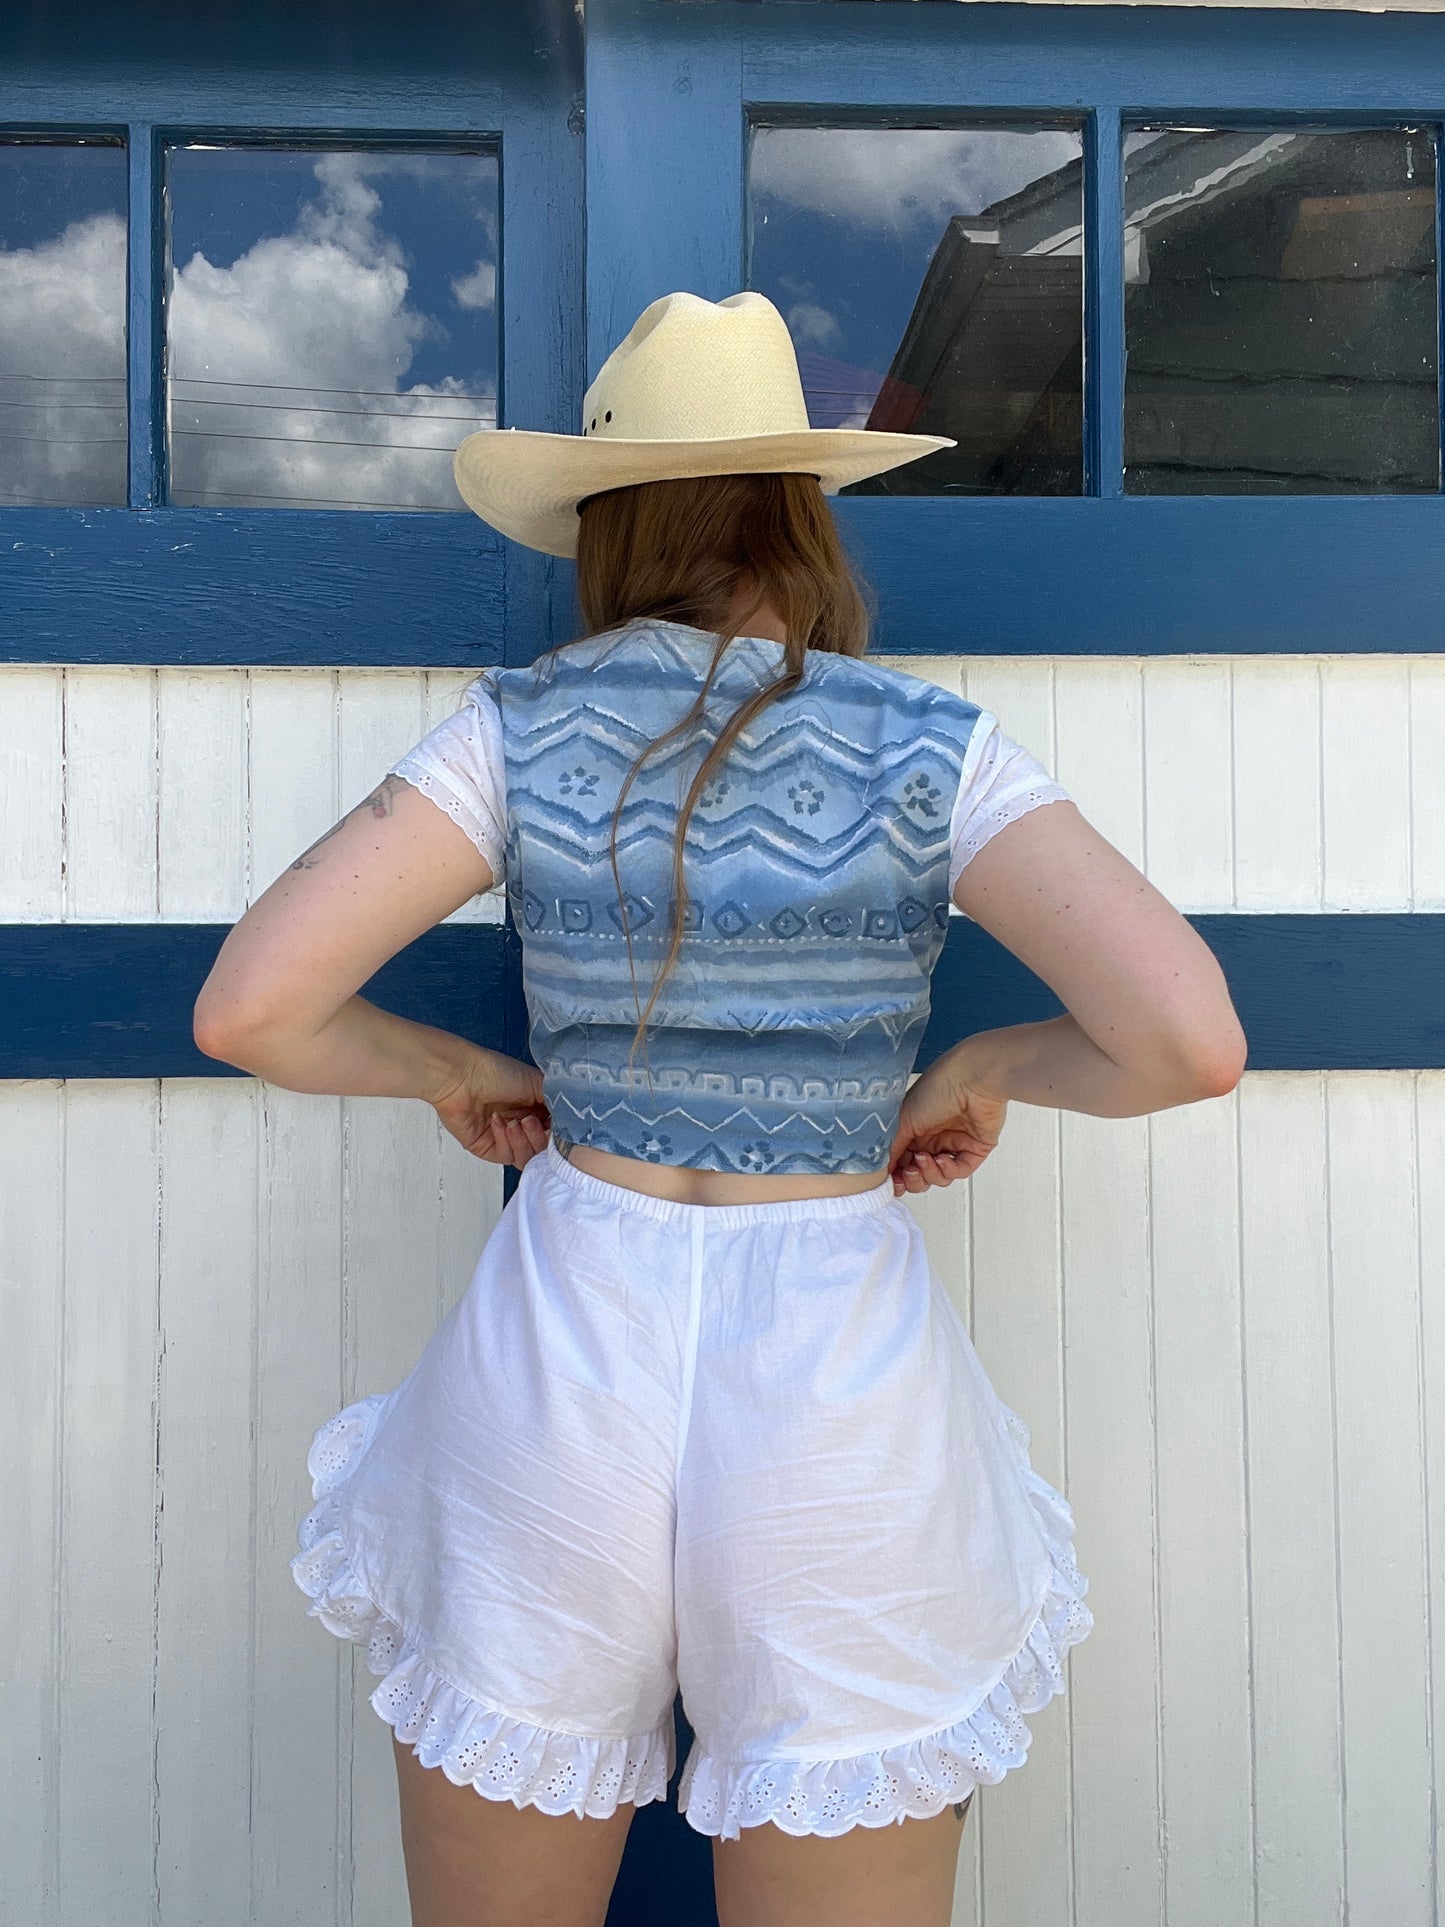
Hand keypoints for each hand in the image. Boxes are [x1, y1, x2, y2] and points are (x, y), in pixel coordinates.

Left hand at [430, 1047, 551, 1167]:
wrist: (461, 1076)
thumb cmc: (494, 1071)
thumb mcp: (538, 1082)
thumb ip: (560, 1103)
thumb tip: (575, 1121)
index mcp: (538, 1109)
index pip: (558, 1133)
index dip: (560, 1134)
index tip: (559, 1127)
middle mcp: (524, 1124)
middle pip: (544, 1149)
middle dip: (540, 1138)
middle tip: (530, 1122)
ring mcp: (506, 1138)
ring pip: (527, 1157)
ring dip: (523, 1141)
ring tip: (515, 1122)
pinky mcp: (488, 1148)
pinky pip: (507, 1157)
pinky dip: (505, 1141)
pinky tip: (498, 1122)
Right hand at [888, 1043, 1008, 1196]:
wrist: (973, 1080)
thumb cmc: (937, 1088)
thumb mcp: (903, 1119)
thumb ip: (891, 1148)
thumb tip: (882, 1172)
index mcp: (913, 1128)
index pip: (901, 1160)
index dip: (894, 1174)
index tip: (889, 1181)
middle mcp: (933, 1136)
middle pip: (919, 1173)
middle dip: (912, 1178)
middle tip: (909, 1171)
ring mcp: (954, 1143)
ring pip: (938, 1176)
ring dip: (930, 1173)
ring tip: (926, 1160)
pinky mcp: (975, 1148)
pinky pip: (960, 1170)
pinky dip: (949, 1170)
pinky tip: (943, 1159)